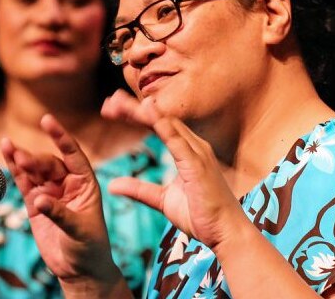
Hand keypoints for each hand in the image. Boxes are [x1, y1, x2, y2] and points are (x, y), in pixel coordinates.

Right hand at [1, 114, 119, 283]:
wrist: (79, 267)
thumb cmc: (89, 246)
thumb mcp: (79, 229)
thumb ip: (60, 213)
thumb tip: (39, 200)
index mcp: (86, 183)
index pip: (74, 155)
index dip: (62, 137)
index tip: (48, 120)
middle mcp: (69, 184)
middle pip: (50, 163)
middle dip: (36, 158)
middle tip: (22, 157)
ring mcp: (51, 192)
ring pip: (35, 171)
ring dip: (22, 159)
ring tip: (8, 146)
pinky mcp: (35, 204)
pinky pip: (25, 183)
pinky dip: (15, 170)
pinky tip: (7, 153)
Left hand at [101, 90, 246, 247]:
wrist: (225, 233)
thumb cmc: (201, 215)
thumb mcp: (162, 200)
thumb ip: (140, 190)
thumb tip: (113, 185)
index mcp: (188, 152)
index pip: (159, 126)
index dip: (137, 115)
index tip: (112, 109)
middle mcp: (194, 147)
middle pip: (161, 119)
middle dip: (134, 108)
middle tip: (109, 101)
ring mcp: (198, 153)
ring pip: (166, 124)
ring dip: (141, 111)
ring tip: (117, 102)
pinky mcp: (197, 164)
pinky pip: (176, 139)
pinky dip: (161, 123)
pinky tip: (147, 111)